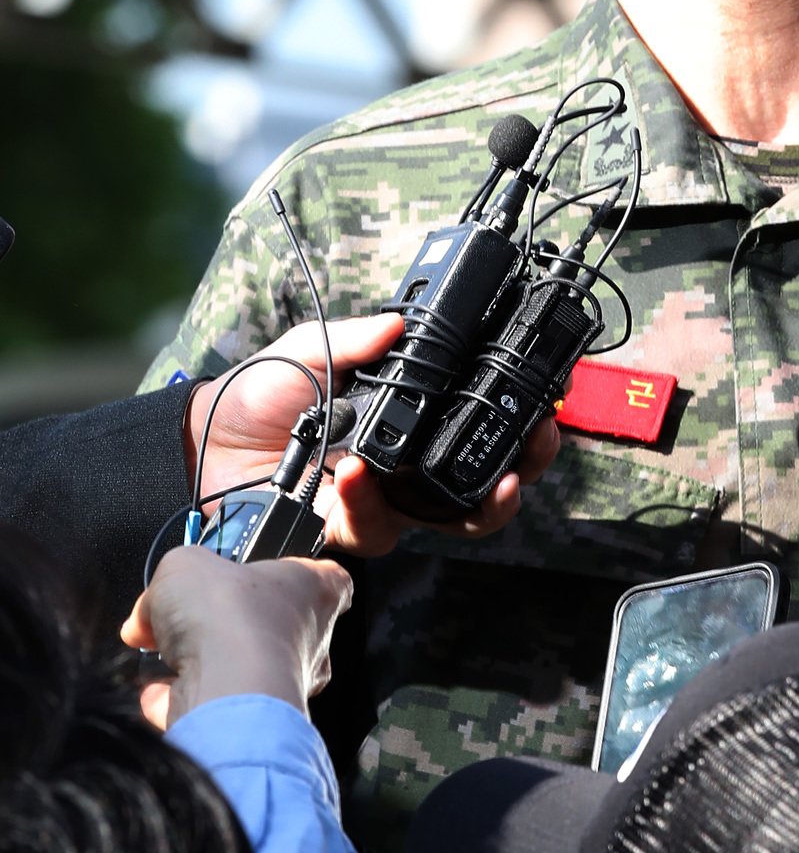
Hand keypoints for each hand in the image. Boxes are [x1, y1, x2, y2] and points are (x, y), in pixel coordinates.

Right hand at [121, 546, 352, 727]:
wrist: (222, 690)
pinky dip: (182, 701)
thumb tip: (146, 616)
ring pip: (242, 669)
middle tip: (189, 619)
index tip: (270, 575)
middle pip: (276, 626)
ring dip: (201, 665)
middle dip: (228, 625)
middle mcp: (310, 639)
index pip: (328, 579)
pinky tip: (157, 691)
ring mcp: (285, 685)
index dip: (299, 574)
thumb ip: (170, 582)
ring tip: (163, 655)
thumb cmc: (227, 614)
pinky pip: (214, 706)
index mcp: (314, 590)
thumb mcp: (185, 565)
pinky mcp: (253, 722)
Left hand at [184, 315, 561, 554]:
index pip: (473, 426)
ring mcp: (375, 504)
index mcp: (402, 421)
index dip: (515, 427)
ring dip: (463, 501)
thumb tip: (399, 321)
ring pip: (440, 521)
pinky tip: (353, 475)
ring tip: (477, 480)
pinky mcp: (342, 531)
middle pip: (477, 489)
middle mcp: (399, 469)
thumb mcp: (308, 350)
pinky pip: (374, 528)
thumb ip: (355, 339)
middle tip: (527, 462)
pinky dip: (368, 502)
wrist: (199, 441)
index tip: (544, 409)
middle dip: (513, 480)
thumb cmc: (256, 395)